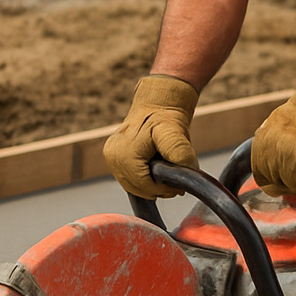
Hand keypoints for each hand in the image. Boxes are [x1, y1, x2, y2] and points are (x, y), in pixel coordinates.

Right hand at [103, 74, 199, 198]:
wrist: (157, 105)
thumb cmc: (167, 119)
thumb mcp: (176, 132)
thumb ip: (180, 152)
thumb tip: (186, 172)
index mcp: (125, 151)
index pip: (143, 186)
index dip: (162, 190)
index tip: (178, 187)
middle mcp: (112, 155)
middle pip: (136, 188)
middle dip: (157, 189)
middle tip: (174, 184)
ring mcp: (110, 157)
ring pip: (132, 186)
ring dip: (150, 185)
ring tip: (166, 176)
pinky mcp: (111, 158)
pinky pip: (128, 179)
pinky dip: (142, 180)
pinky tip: (154, 172)